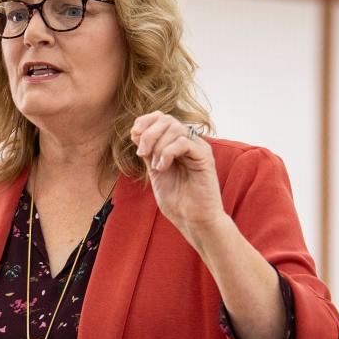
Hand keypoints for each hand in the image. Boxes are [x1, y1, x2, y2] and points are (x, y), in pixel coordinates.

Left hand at [131, 112, 226, 239]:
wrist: (192, 221)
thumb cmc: (176, 201)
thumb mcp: (155, 172)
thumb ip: (148, 152)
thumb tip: (136, 131)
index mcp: (177, 144)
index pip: (162, 118)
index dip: (146, 120)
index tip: (133, 134)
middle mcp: (189, 143)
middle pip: (167, 119)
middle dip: (149, 133)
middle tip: (142, 153)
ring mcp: (198, 148)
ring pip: (175, 128)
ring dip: (158, 145)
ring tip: (156, 166)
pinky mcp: (205, 157)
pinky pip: (184, 142)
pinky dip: (168, 152)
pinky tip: (163, 168)